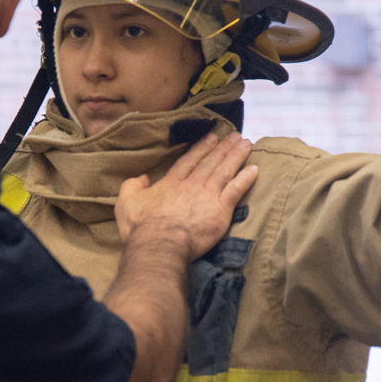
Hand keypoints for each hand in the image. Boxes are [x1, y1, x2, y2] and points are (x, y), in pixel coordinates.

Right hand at [115, 133, 258, 260]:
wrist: (159, 245)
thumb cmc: (141, 228)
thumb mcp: (126, 203)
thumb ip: (132, 186)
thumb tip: (141, 177)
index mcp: (171, 183)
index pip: (189, 161)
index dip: (201, 148)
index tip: (212, 137)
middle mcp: (191, 185)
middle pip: (210, 162)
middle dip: (223, 148)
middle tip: (235, 135)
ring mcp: (207, 196)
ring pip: (225, 171)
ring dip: (236, 156)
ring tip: (246, 143)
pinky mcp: (220, 211)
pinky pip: (236, 190)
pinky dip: (245, 178)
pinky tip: (254, 169)